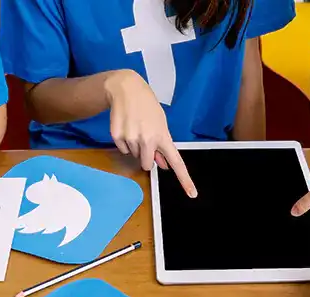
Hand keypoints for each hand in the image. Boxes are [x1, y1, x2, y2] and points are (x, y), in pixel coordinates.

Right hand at [105, 70, 197, 197]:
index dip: (185, 179)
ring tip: (136, 128)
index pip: (176, 162)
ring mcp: (131, 139)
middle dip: (146, 157)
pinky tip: (127, 127)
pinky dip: (125, 143)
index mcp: (162, 137)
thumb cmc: (147, 106)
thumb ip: (162, 145)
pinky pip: (123, 150)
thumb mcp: (160, 123)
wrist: (126, 89)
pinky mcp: (117, 137)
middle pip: (146, 164)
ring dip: (135, 147)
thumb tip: (162, 164)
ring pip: (133, 156)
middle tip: (145, 140)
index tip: (192, 193)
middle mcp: (147, 140)